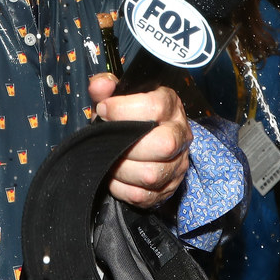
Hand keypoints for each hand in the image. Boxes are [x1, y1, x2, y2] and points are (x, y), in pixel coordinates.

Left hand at [88, 72, 192, 207]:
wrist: (152, 140)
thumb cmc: (133, 117)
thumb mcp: (120, 97)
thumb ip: (107, 88)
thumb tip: (99, 84)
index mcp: (170, 105)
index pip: (155, 107)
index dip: (123, 110)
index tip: (104, 110)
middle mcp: (179, 134)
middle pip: (163, 145)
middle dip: (127, 145)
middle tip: (108, 140)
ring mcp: (177, 164)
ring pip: (151, 175)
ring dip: (121, 169)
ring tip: (109, 159)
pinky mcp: (168, 188)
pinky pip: (143, 195)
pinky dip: (121, 188)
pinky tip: (114, 176)